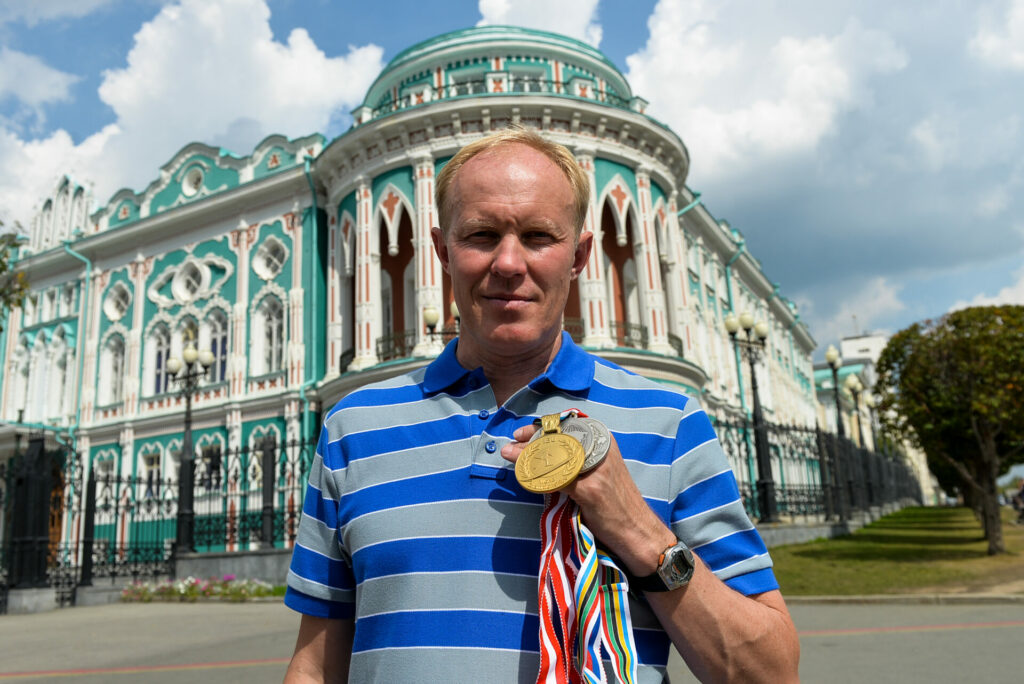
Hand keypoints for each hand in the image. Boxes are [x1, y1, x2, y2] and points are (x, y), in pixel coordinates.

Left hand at [501, 423, 675, 576]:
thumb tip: (542, 455)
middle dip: (530, 440)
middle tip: (511, 446)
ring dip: (527, 455)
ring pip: (554, 455)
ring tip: (510, 456)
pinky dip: (537, 476)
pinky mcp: (590, 489)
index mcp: (604, 442)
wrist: (639, 533)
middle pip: (558, 437)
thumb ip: (578, 460)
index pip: (567, 425)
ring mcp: (596, 468)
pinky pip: (556, 477)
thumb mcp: (599, 473)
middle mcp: (601, 449)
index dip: (540, 427)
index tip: (522, 434)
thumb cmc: (618, 505)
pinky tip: (525, 477)